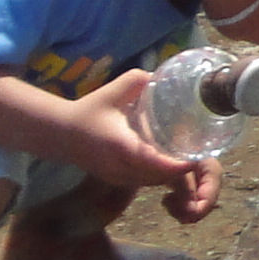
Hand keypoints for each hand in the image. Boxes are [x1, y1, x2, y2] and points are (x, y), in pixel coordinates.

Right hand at [68, 68, 214, 205]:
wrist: (61, 134)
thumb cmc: (89, 111)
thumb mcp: (114, 90)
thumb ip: (140, 81)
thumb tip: (164, 77)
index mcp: (123, 147)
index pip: (157, 164)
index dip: (180, 165)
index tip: (197, 154)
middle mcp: (122, 168)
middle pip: (161, 177)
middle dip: (182, 169)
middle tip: (198, 150)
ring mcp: (120, 178)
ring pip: (155, 183)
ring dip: (172, 175)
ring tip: (187, 155)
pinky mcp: (118, 182)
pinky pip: (146, 182)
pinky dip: (160, 175)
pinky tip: (169, 162)